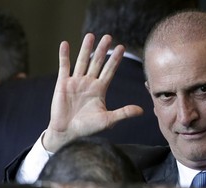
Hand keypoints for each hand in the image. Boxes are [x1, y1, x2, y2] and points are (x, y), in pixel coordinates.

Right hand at [43, 33, 142, 151]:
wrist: (68, 133)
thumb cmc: (87, 128)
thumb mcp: (108, 120)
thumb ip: (124, 113)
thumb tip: (142, 111)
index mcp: (100, 90)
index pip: (109, 71)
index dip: (115, 60)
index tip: (122, 47)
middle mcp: (89, 83)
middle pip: (97, 62)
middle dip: (102, 50)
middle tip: (108, 36)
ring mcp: (75, 82)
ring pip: (82, 61)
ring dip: (86, 48)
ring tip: (91, 35)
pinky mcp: (62, 84)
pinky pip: (64, 67)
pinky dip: (64, 56)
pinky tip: (65, 44)